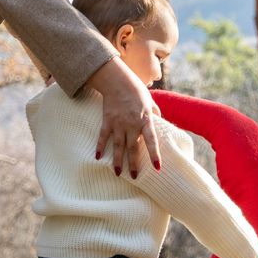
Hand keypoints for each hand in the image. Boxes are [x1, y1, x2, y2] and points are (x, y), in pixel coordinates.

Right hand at [85, 57, 161, 176]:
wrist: (118, 81)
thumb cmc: (137, 91)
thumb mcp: (151, 102)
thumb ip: (155, 115)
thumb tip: (160, 123)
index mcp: (145, 120)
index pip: (152, 140)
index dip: (154, 154)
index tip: (157, 167)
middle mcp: (132, 124)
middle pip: (132, 148)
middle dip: (133, 164)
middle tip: (134, 177)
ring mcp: (118, 123)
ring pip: (117, 146)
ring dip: (117, 161)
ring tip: (117, 173)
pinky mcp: (107, 121)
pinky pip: (102, 136)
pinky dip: (99, 147)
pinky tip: (97, 157)